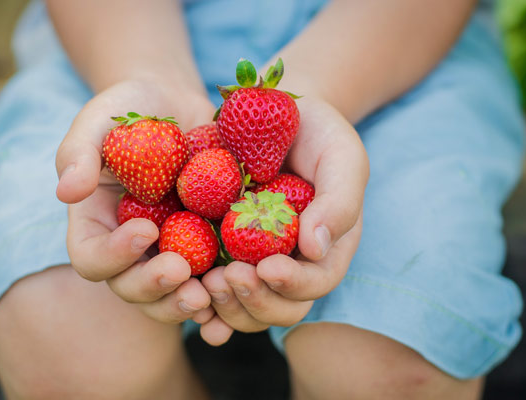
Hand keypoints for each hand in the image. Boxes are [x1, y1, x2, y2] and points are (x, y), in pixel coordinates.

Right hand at [56, 79, 217, 323]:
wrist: (178, 107)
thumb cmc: (131, 111)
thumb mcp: (100, 121)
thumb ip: (79, 152)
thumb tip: (66, 191)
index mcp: (98, 226)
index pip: (92, 258)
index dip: (113, 255)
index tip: (145, 229)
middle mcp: (131, 249)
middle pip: (132, 287)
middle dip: (154, 287)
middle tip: (181, 273)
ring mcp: (169, 251)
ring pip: (171, 295)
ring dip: (187, 300)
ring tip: (211, 292)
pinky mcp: (205, 247)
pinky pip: (210, 277)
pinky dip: (222, 290)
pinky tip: (242, 284)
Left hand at [200, 97, 368, 341]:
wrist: (271, 113)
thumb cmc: (315, 132)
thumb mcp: (340, 156)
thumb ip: (339, 201)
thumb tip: (315, 249)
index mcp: (324, 247)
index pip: (316, 282)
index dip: (294, 284)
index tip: (268, 267)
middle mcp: (289, 261)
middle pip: (279, 307)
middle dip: (255, 301)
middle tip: (229, 277)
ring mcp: (251, 259)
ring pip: (243, 307)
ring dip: (225, 305)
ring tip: (205, 281)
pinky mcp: (217, 247)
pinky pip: (207, 285)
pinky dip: (198, 300)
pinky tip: (185, 289)